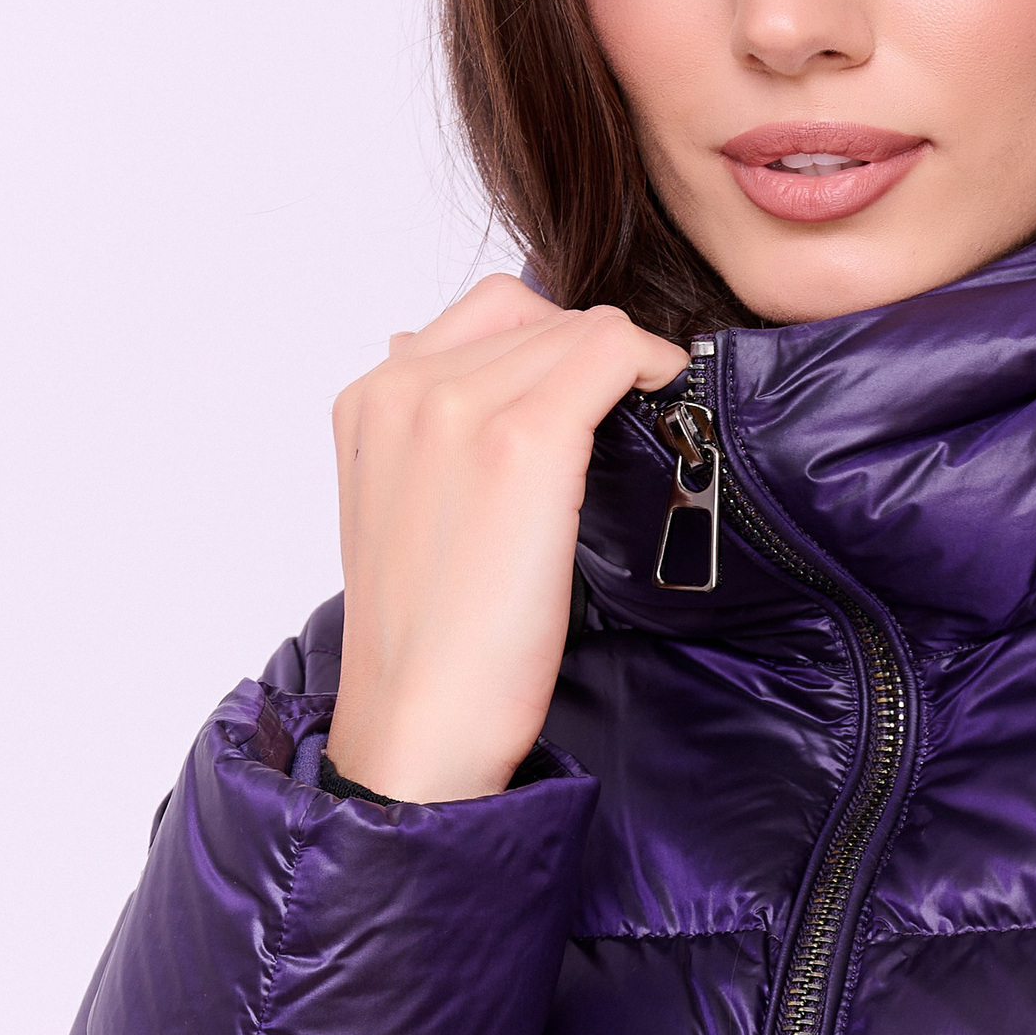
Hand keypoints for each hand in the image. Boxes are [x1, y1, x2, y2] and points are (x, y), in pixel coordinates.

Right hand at [325, 276, 686, 800]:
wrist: (418, 721)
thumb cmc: (424, 640)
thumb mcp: (402, 517)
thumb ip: (423, 440)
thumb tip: (464, 378)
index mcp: (367, 401)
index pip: (484, 317)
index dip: (552, 344)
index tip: (592, 388)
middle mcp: (403, 386)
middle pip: (531, 313)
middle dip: (588, 353)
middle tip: (632, 404)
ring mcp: (458, 407)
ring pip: (575, 328)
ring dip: (620, 363)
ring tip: (648, 410)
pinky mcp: (522, 442)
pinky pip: (609, 353)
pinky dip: (651, 364)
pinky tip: (668, 398)